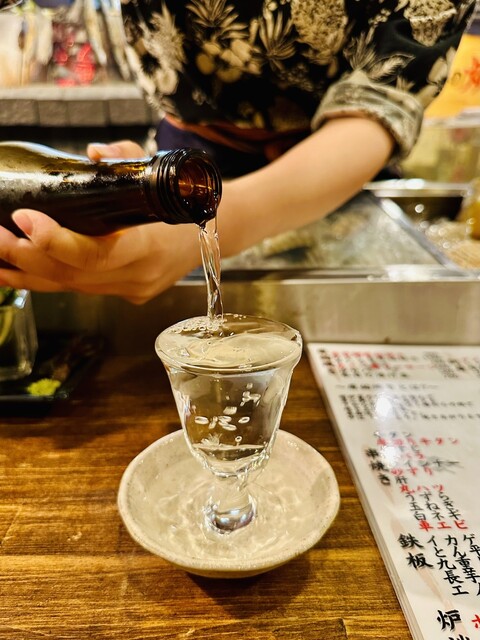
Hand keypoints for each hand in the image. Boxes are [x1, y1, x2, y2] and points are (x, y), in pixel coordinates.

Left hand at [0, 140, 202, 303]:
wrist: (207, 238)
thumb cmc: (177, 203)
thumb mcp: (156, 171)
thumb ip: (124, 158)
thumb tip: (90, 154)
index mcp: (148, 246)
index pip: (97, 254)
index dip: (57, 241)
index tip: (26, 218)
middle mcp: (136, 276)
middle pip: (71, 275)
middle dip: (24, 255)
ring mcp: (128, 290)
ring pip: (68, 288)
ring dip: (24, 272)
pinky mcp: (121, 295)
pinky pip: (75, 290)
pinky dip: (41, 280)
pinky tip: (12, 271)